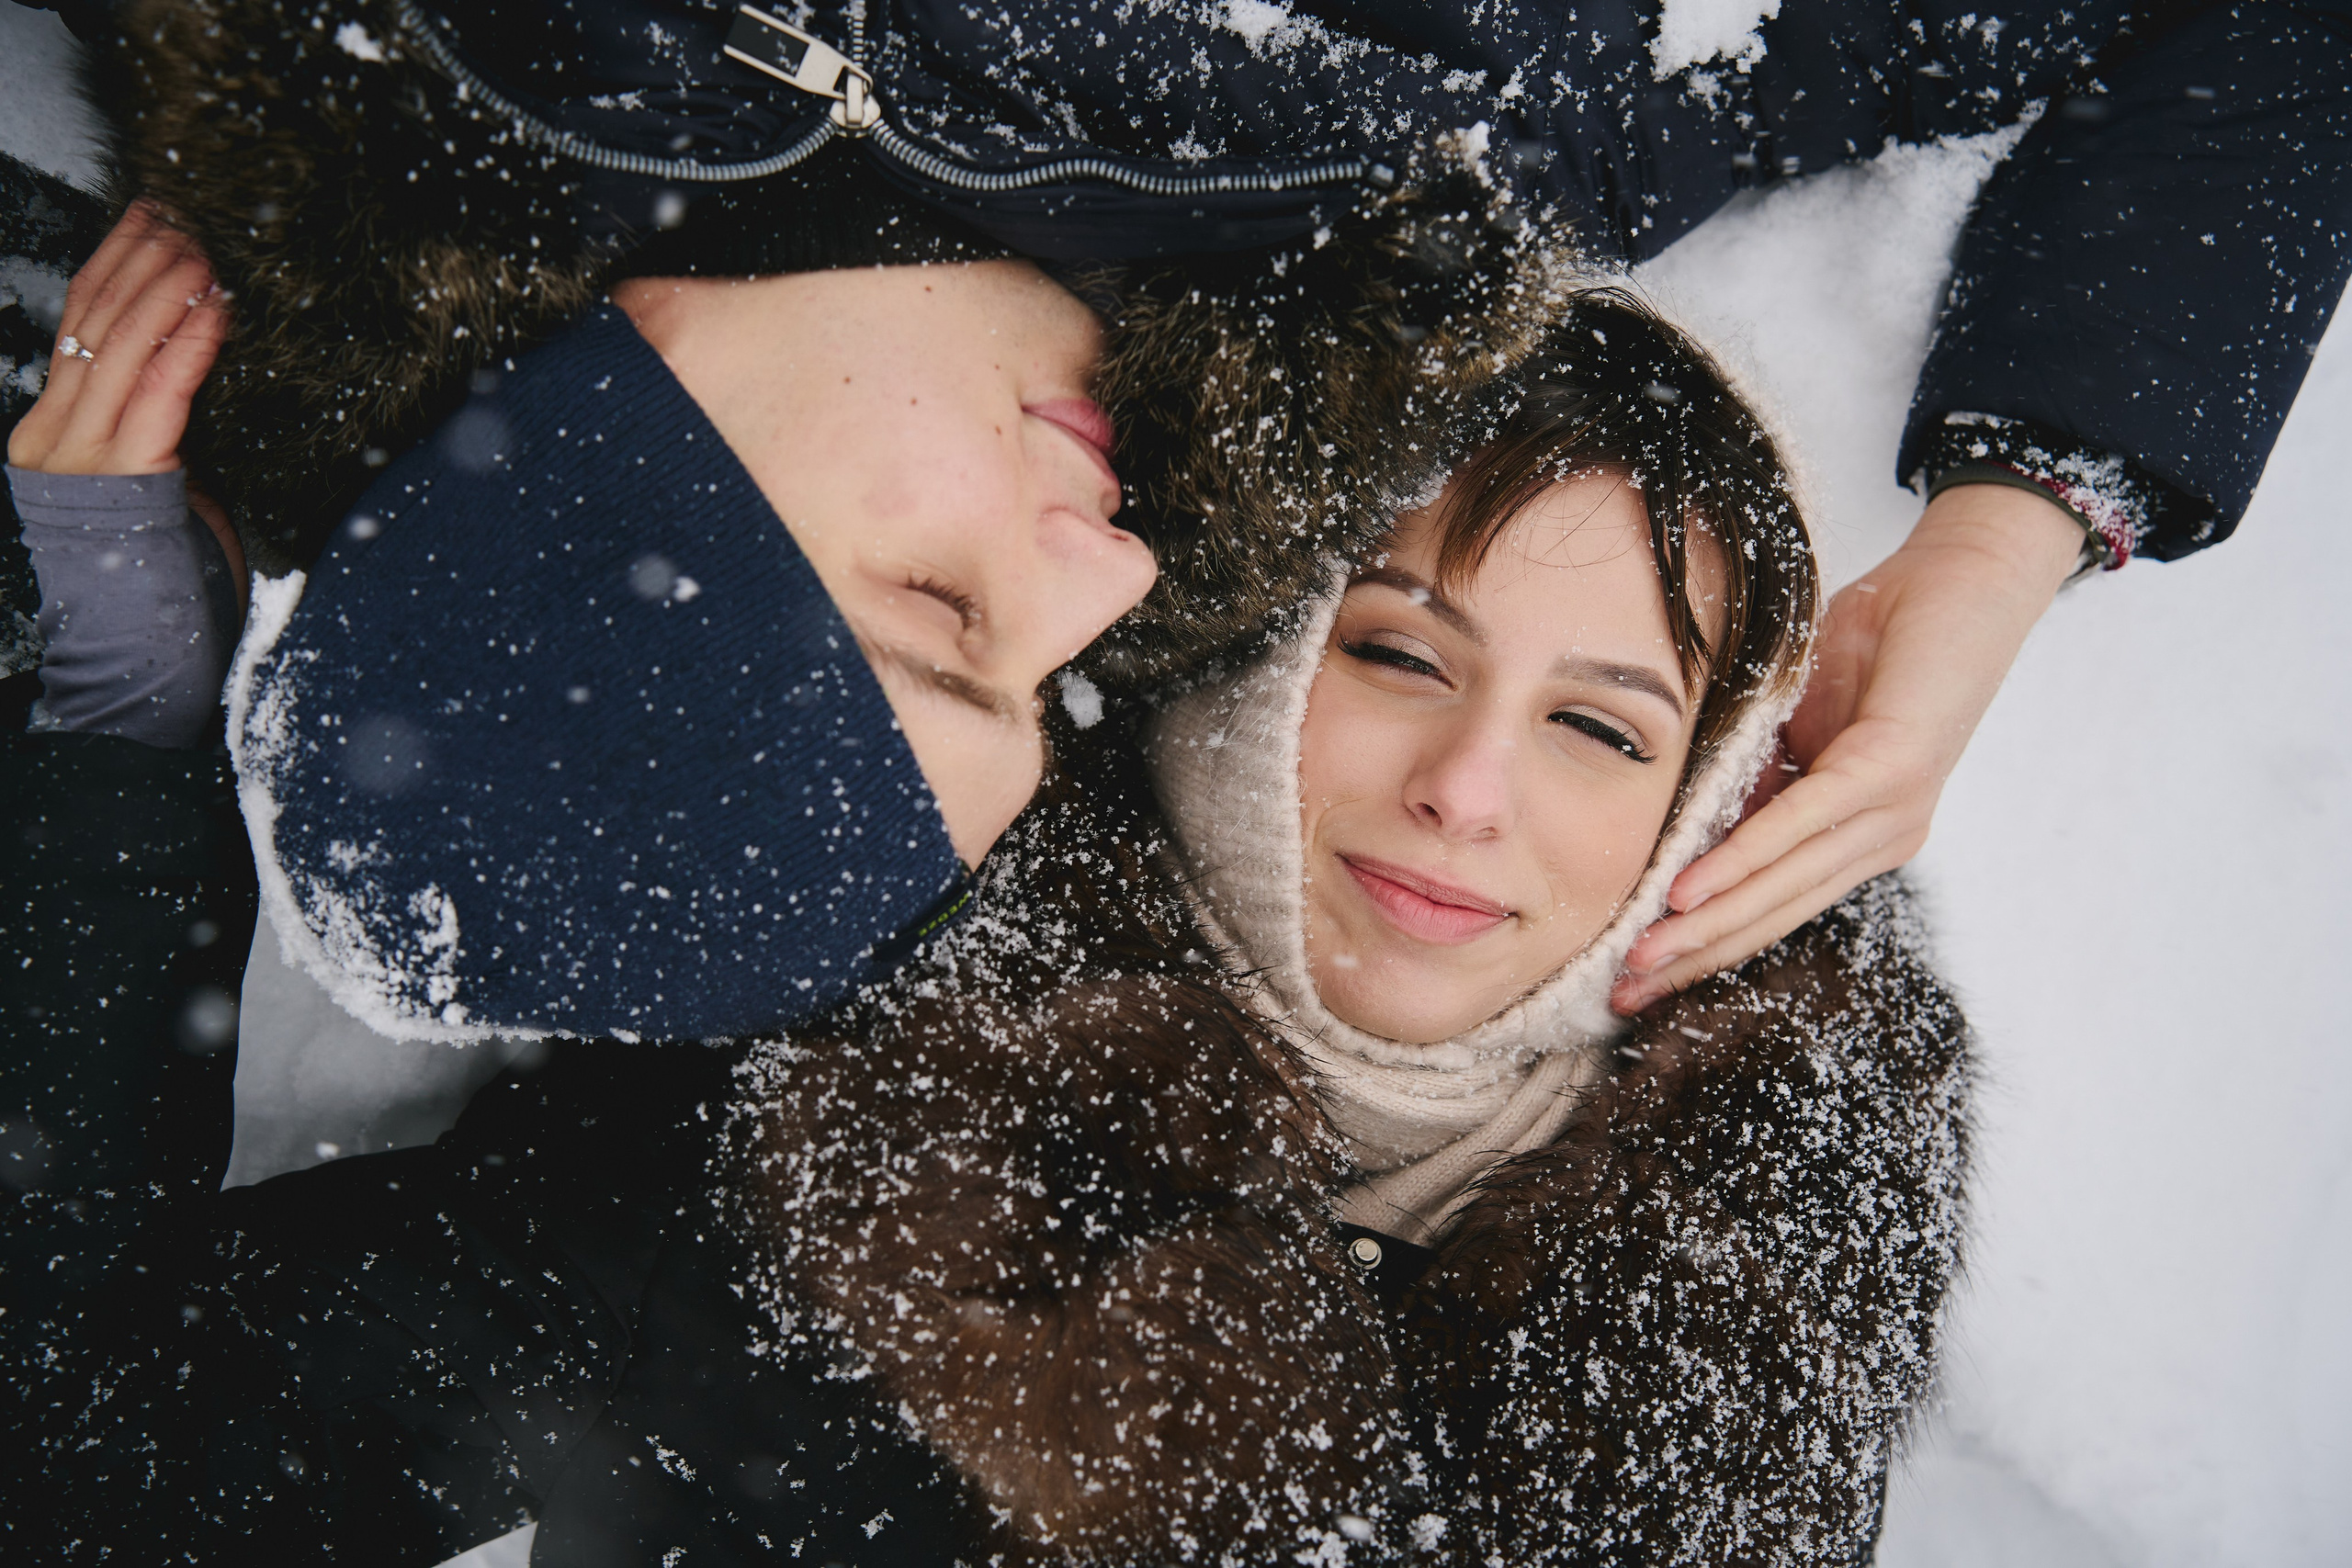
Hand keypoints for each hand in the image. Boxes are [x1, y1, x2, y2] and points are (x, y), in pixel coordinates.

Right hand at [8, 201, 239, 585]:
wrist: (141, 654)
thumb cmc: (156, 575)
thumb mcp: (149, 480)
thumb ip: (152, 423)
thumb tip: (186, 360)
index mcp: (50, 432)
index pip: (76, 325)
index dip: (112, 264)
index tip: (147, 218)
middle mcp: (54, 437)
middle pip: (94, 323)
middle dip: (139, 260)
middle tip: (179, 214)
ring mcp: (83, 457)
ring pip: (121, 347)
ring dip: (167, 288)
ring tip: (201, 248)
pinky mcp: (128, 476)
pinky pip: (162, 392)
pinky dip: (191, 343)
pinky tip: (214, 306)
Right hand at [1612, 483, 2088, 1012]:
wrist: (1961, 581)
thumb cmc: (1877, 644)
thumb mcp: (1794, 724)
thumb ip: (1755, 781)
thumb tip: (1690, 830)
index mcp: (1858, 838)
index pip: (1769, 911)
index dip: (1702, 951)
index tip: (1636, 984)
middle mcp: (1880, 841)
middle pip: (1771, 918)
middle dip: (1693, 961)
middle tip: (1623, 994)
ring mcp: (1891, 813)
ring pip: (1783, 886)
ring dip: (1706, 927)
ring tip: (1644, 957)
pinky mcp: (1890, 769)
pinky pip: (1801, 824)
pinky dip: (1741, 860)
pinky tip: (1692, 890)